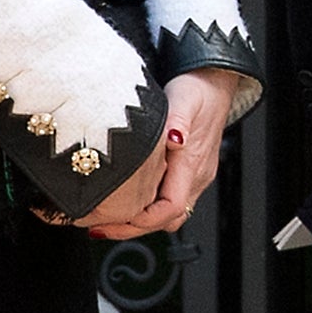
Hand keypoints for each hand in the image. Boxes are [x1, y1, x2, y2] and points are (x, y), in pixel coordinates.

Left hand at [86, 67, 245, 238]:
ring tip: (106, 217)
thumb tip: (174, 139)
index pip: (171, 209)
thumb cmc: (198, 91)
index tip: (110, 220)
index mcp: (192, 163)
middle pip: (167, 219)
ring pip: (168, 214)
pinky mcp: (188, 172)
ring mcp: (194, 176)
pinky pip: (168, 200)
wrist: (215, 84)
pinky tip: (126, 198)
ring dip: (139, 220)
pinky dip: (146, 207)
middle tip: (97, 227)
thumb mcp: (184, 100)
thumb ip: (178, 121)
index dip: (141, 221)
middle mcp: (196, 176)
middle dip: (132, 228)